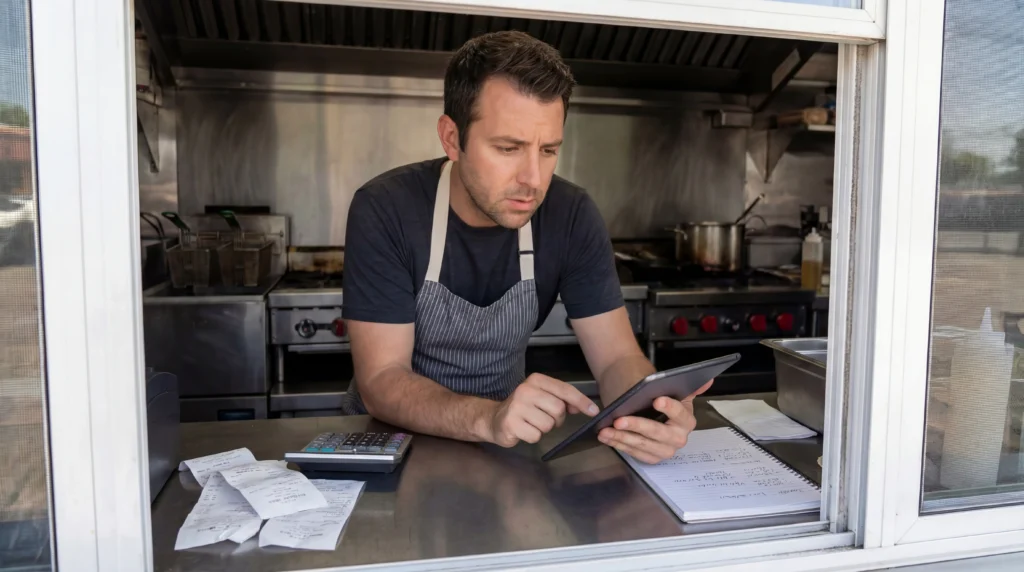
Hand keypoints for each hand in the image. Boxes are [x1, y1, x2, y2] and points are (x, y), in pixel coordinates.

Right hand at [485, 373, 599, 446]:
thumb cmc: (523, 408)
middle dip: (556, 419)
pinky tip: (523, 430)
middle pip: (559, 409)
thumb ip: (562, 399)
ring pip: (548, 425)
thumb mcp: (542, 397)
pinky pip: (536, 436)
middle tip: (545, 418)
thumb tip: (584, 407)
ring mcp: (517, 406)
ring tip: (532, 423)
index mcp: (536, 380)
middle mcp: (525, 390)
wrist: (494, 418)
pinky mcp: (511, 423)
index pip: (565, 390)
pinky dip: (533, 437)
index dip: (581, 401)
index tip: (594, 411)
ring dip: (543, 429)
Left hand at [597, 379, 712, 463]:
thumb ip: (688, 386)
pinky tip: (605, 436)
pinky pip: (634, 453)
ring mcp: (665, 449)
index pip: (680, 414)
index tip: (657, 399)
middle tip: (619, 420)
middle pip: (660, 433)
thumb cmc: (654, 395)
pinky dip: (618, 444)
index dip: (670, 408)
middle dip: (638, 426)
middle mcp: (679, 437)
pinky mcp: (651, 457)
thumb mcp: (668, 388)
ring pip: (644, 446)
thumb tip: (707, 380)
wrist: (641, 403)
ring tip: (606, 429)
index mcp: (686, 419)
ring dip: (623, 438)